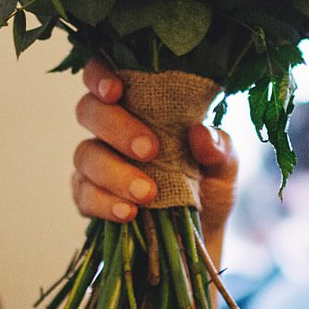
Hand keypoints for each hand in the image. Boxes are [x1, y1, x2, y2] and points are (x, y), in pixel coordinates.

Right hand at [71, 59, 237, 262]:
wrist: (203, 234)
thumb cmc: (210, 184)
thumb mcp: (225, 163)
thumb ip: (218, 146)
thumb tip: (201, 134)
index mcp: (141, 104)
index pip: (107, 74)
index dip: (100, 74)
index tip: (115, 90)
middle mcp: (111, 127)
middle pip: (89, 110)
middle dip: (116, 127)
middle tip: (149, 150)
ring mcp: (97, 161)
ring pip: (85, 154)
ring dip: (114, 173)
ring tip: (147, 194)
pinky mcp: (89, 196)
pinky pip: (84, 194)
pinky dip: (104, 202)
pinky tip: (128, 213)